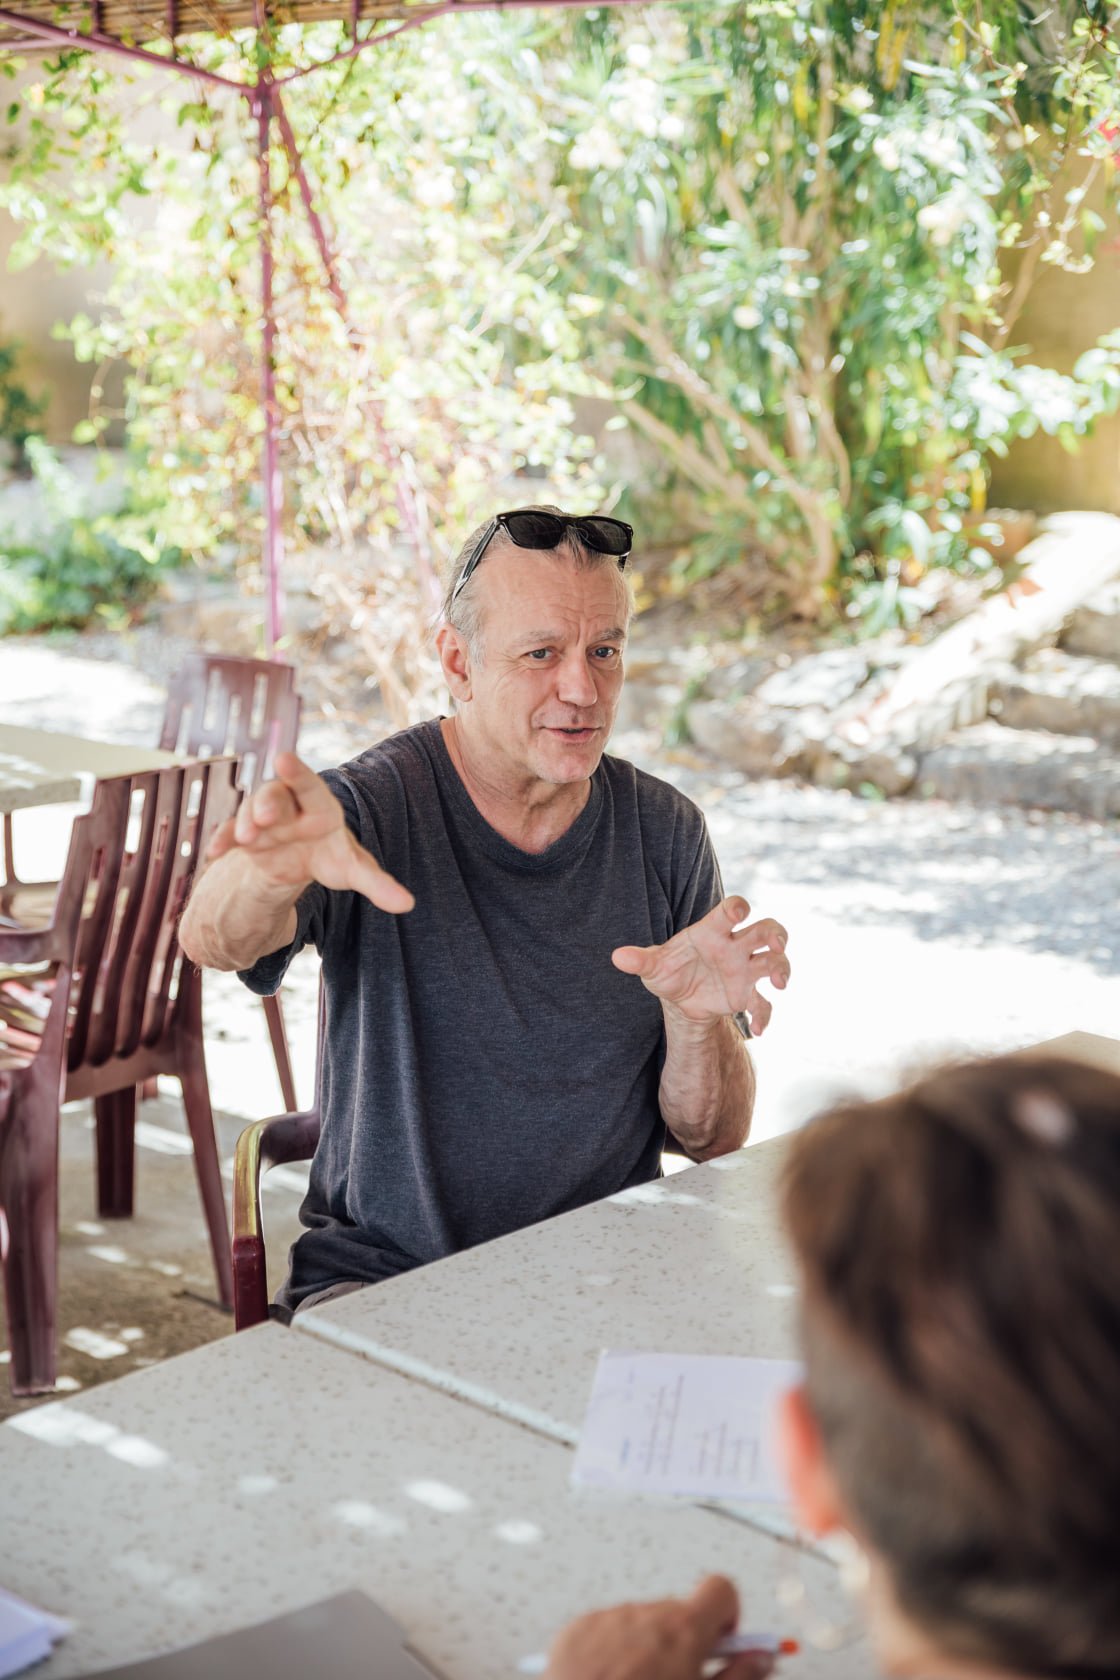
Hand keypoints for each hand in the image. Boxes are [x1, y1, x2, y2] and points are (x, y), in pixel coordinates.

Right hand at [206, 751, 413, 914]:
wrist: (298, 861)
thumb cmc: (330, 855)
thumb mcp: (352, 869)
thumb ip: (377, 883)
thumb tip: (408, 905)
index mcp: (318, 806)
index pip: (308, 785)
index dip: (296, 771)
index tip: (283, 758)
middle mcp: (288, 806)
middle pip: (275, 795)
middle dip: (267, 803)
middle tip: (264, 816)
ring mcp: (263, 820)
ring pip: (250, 812)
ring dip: (245, 823)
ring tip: (248, 839)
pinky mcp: (243, 836)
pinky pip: (229, 833)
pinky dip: (222, 840)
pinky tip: (215, 852)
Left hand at [545, 1575, 772, 1679]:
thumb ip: (738, 1677)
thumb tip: (761, 1658)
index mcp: (682, 1630)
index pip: (721, 1589)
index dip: (727, 1615)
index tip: (722, 1643)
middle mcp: (645, 1614)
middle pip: (680, 1611)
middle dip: (686, 1641)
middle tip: (680, 1678)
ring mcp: (608, 1619)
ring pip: (642, 1621)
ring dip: (648, 1647)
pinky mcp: (577, 1629)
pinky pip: (606, 1628)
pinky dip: (613, 1650)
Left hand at [611, 898, 787, 1035]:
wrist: (680, 997)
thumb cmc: (670, 970)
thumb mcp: (653, 966)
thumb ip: (640, 960)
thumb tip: (617, 957)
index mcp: (712, 931)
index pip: (730, 911)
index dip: (738, 908)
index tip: (740, 913)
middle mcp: (734, 947)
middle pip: (766, 930)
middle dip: (776, 935)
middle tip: (777, 946)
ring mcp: (745, 970)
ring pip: (774, 962)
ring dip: (782, 970)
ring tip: (779, 985)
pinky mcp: (747, 995)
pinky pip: (763, 1004)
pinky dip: (764, 1016)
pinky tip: (757, 1031)